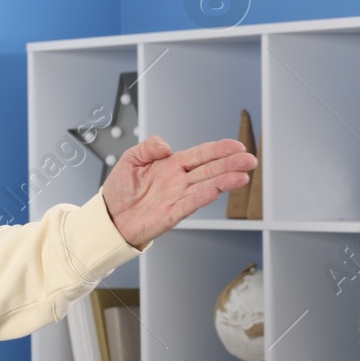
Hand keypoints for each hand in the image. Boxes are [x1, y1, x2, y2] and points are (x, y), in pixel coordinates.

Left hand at [101, 136, 257, 248]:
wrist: (110, 216)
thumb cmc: (121, 189)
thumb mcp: (130, 159)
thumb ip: (147, 147)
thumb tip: (166, 144)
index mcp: (171, 165)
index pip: (201, 154)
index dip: (219, 149)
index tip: (237, 146)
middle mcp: (179, 180)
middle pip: (210, 169)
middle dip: (230, 164)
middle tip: (250, 160)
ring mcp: (178, 196)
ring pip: (206, 186)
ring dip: (224, 181)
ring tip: (242, 176)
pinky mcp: (172, 214)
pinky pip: (190, 203)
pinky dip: (203, 197)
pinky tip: (217, 190)